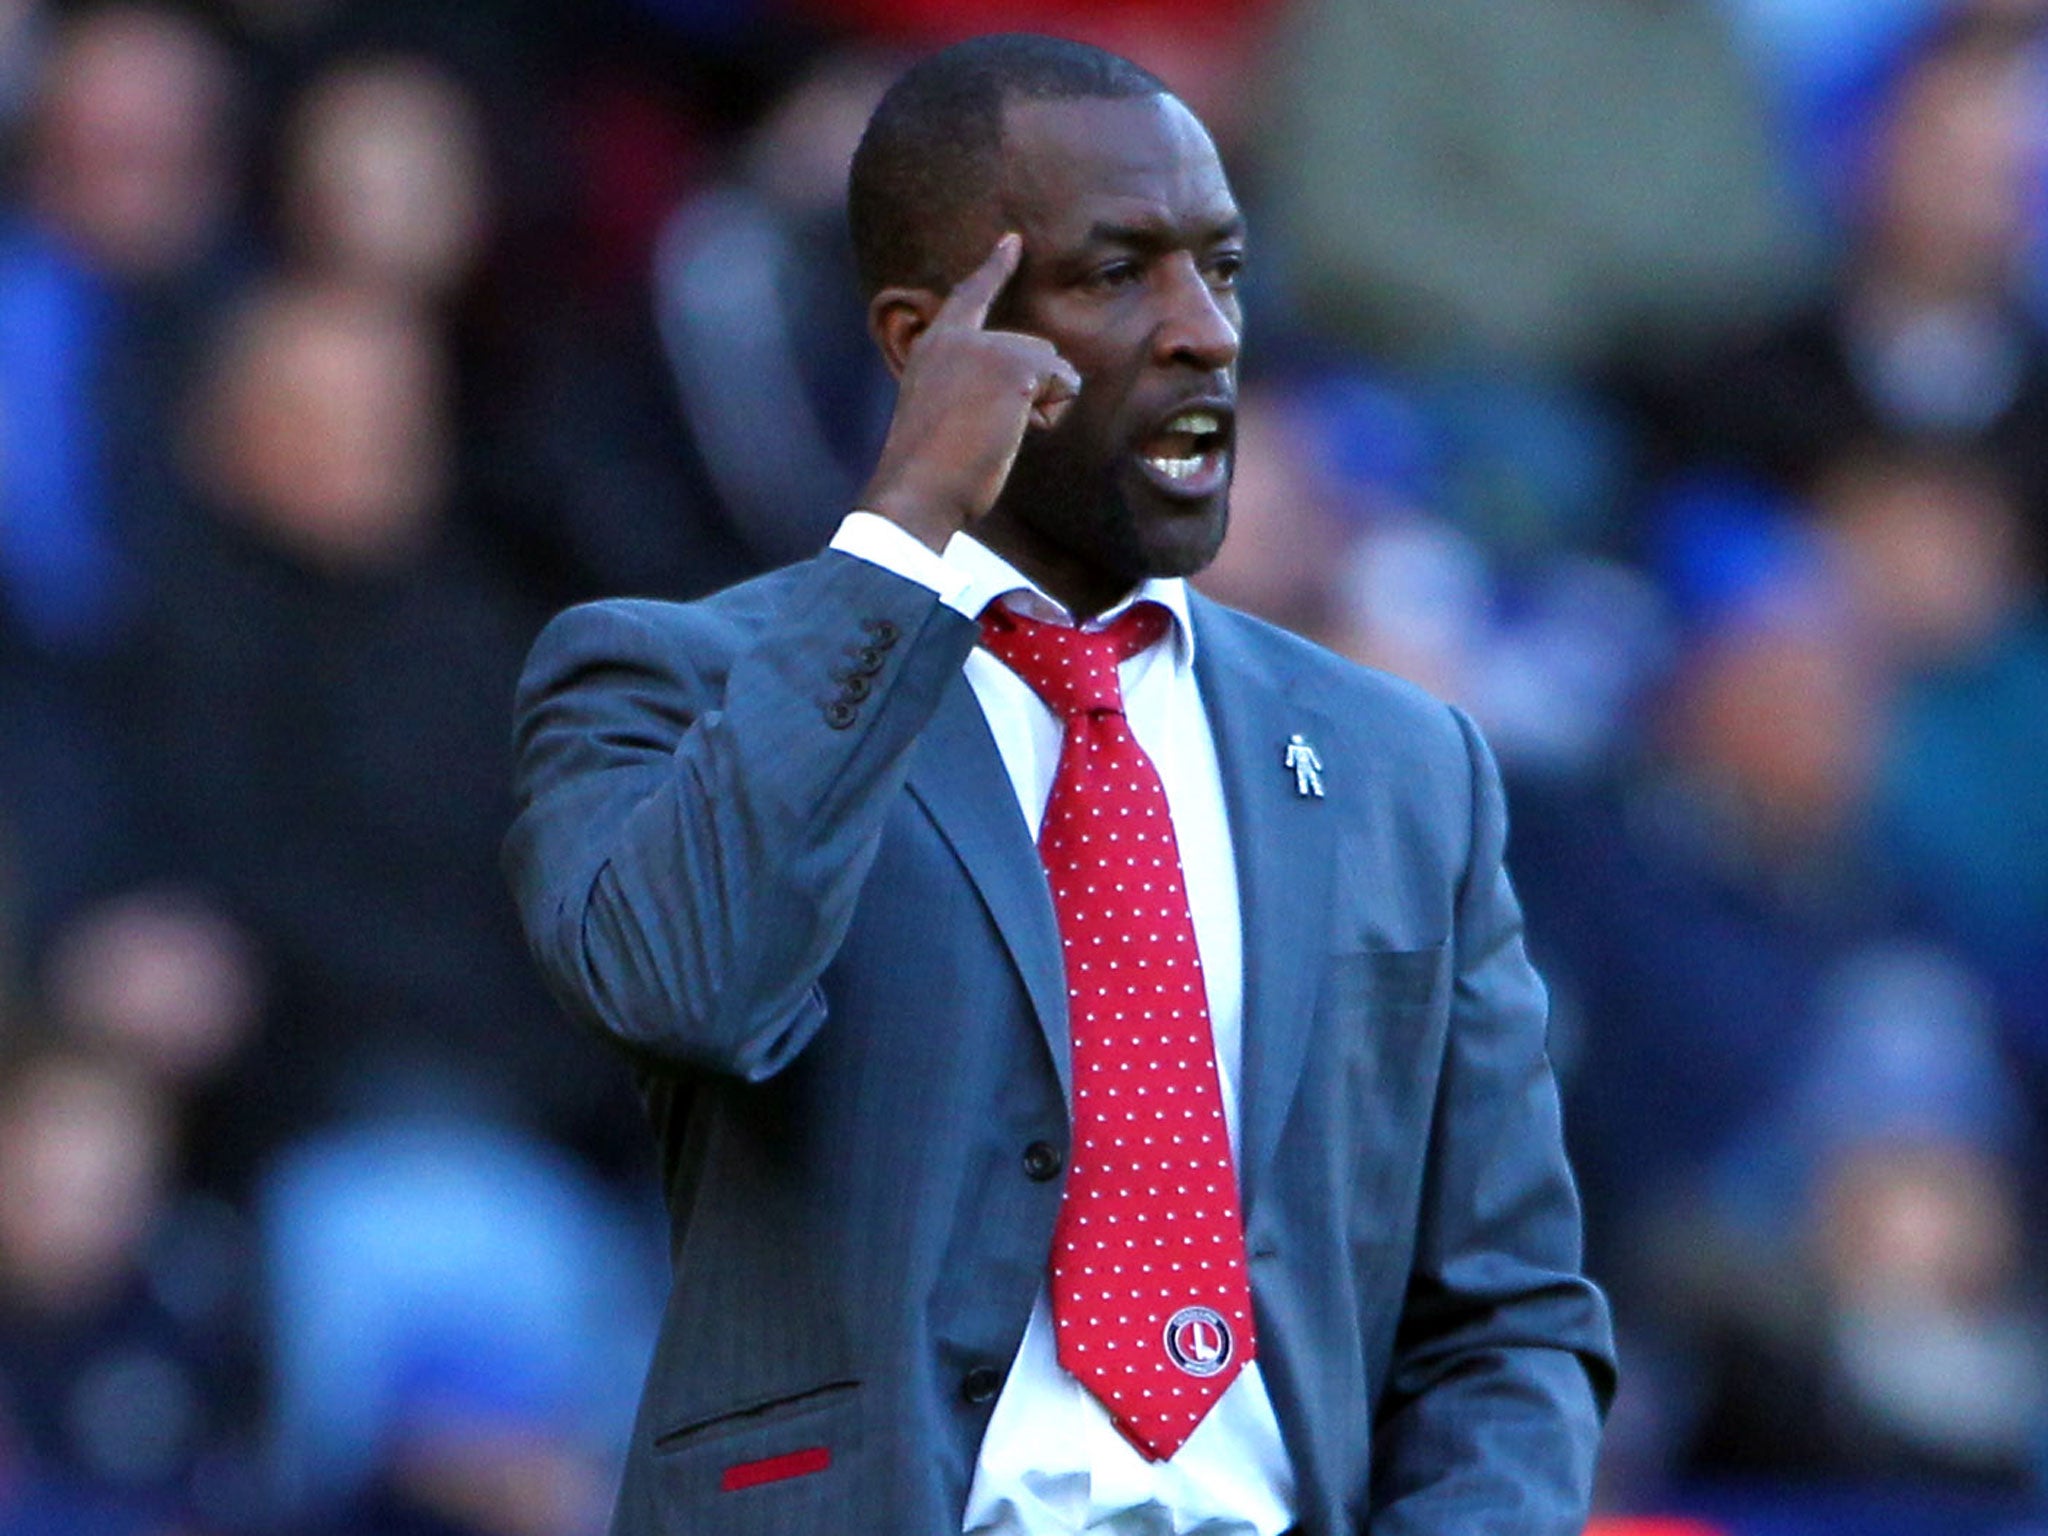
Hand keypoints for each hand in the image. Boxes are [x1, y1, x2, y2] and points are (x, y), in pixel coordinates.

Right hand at [857, 234, 1080, 551]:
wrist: (918, 488)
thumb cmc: (931, 471)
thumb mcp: (943, 416)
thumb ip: (975, 387)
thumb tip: (1034, 388)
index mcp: (935, 346)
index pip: (969, 296)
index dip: (994, 268)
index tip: (1012, 241)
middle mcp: (960, 337)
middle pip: (1034, 349)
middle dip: (1030, 394)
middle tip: (984, 432)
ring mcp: (988, 348)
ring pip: (1053, 367)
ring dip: (1041, 407)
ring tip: (995, 434)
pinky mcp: (1015, 367)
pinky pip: (1065, 384)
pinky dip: (1052, 414)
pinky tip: (1015, 432)